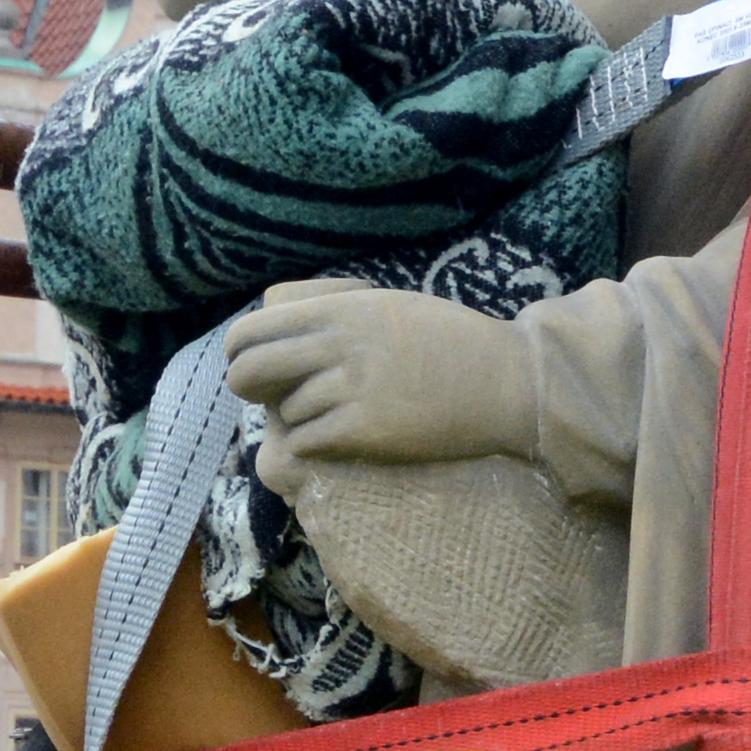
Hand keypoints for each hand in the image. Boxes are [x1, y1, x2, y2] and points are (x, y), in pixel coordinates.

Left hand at [225, 280, 538, 494]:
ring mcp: (352, 389)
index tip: (255, 364)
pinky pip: (307, 443)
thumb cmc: (452, 340)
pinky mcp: (366, 431)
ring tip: (334, 416)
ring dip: (300, 419)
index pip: (253, 328)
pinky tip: (344, 439)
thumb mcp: (388, 305)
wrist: (508, 380)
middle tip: (270, 399)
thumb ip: (334, 312)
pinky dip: (316, 446)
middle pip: (250, 370)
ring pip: (284, 412)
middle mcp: (339, 345)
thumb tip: (279, 326)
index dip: (242, 351)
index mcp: (342, 310)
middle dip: (250, 389)